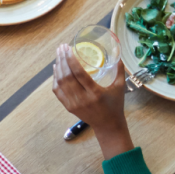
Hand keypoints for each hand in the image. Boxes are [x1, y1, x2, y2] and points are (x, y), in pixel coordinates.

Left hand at [51, 44, 133, 158]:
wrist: (107, 125)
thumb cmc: (115, 105)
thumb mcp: (120, 87)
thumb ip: (119, 70)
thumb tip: (118, 52)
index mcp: (95, 93)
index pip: (79, 74)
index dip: (71, 60)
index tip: (68, 48)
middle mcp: (82, 99)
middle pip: (67, 77)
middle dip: (62, 60)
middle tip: (61, 47)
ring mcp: (73, 104)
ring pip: (60, 83)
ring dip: (58, 67)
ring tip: (58, 54)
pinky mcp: (68, 107)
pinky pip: (58, 91)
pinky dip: (55, 79)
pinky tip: (56, 69)